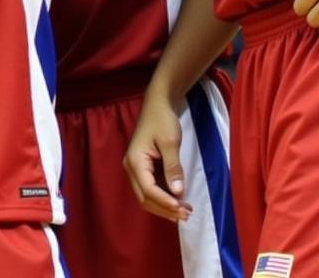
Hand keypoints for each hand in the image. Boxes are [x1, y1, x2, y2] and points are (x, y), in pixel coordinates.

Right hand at [123, 90, 192, 222]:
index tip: (183, 209)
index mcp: (135, 160)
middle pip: (144, 197)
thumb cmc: (162, 120)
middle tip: (187, 215)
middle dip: (165, 209)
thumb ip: (173, 168)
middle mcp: (131, 167)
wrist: (158, 103)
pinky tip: (178, 201)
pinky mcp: (143, 168)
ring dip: (164, 206)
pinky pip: (150, 189)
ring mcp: (135, 168)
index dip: (165, 202)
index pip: (148, 189)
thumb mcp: (170, 142)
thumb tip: (177, 193)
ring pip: (146, 196)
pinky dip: (163, 198)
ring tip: (185, 211)